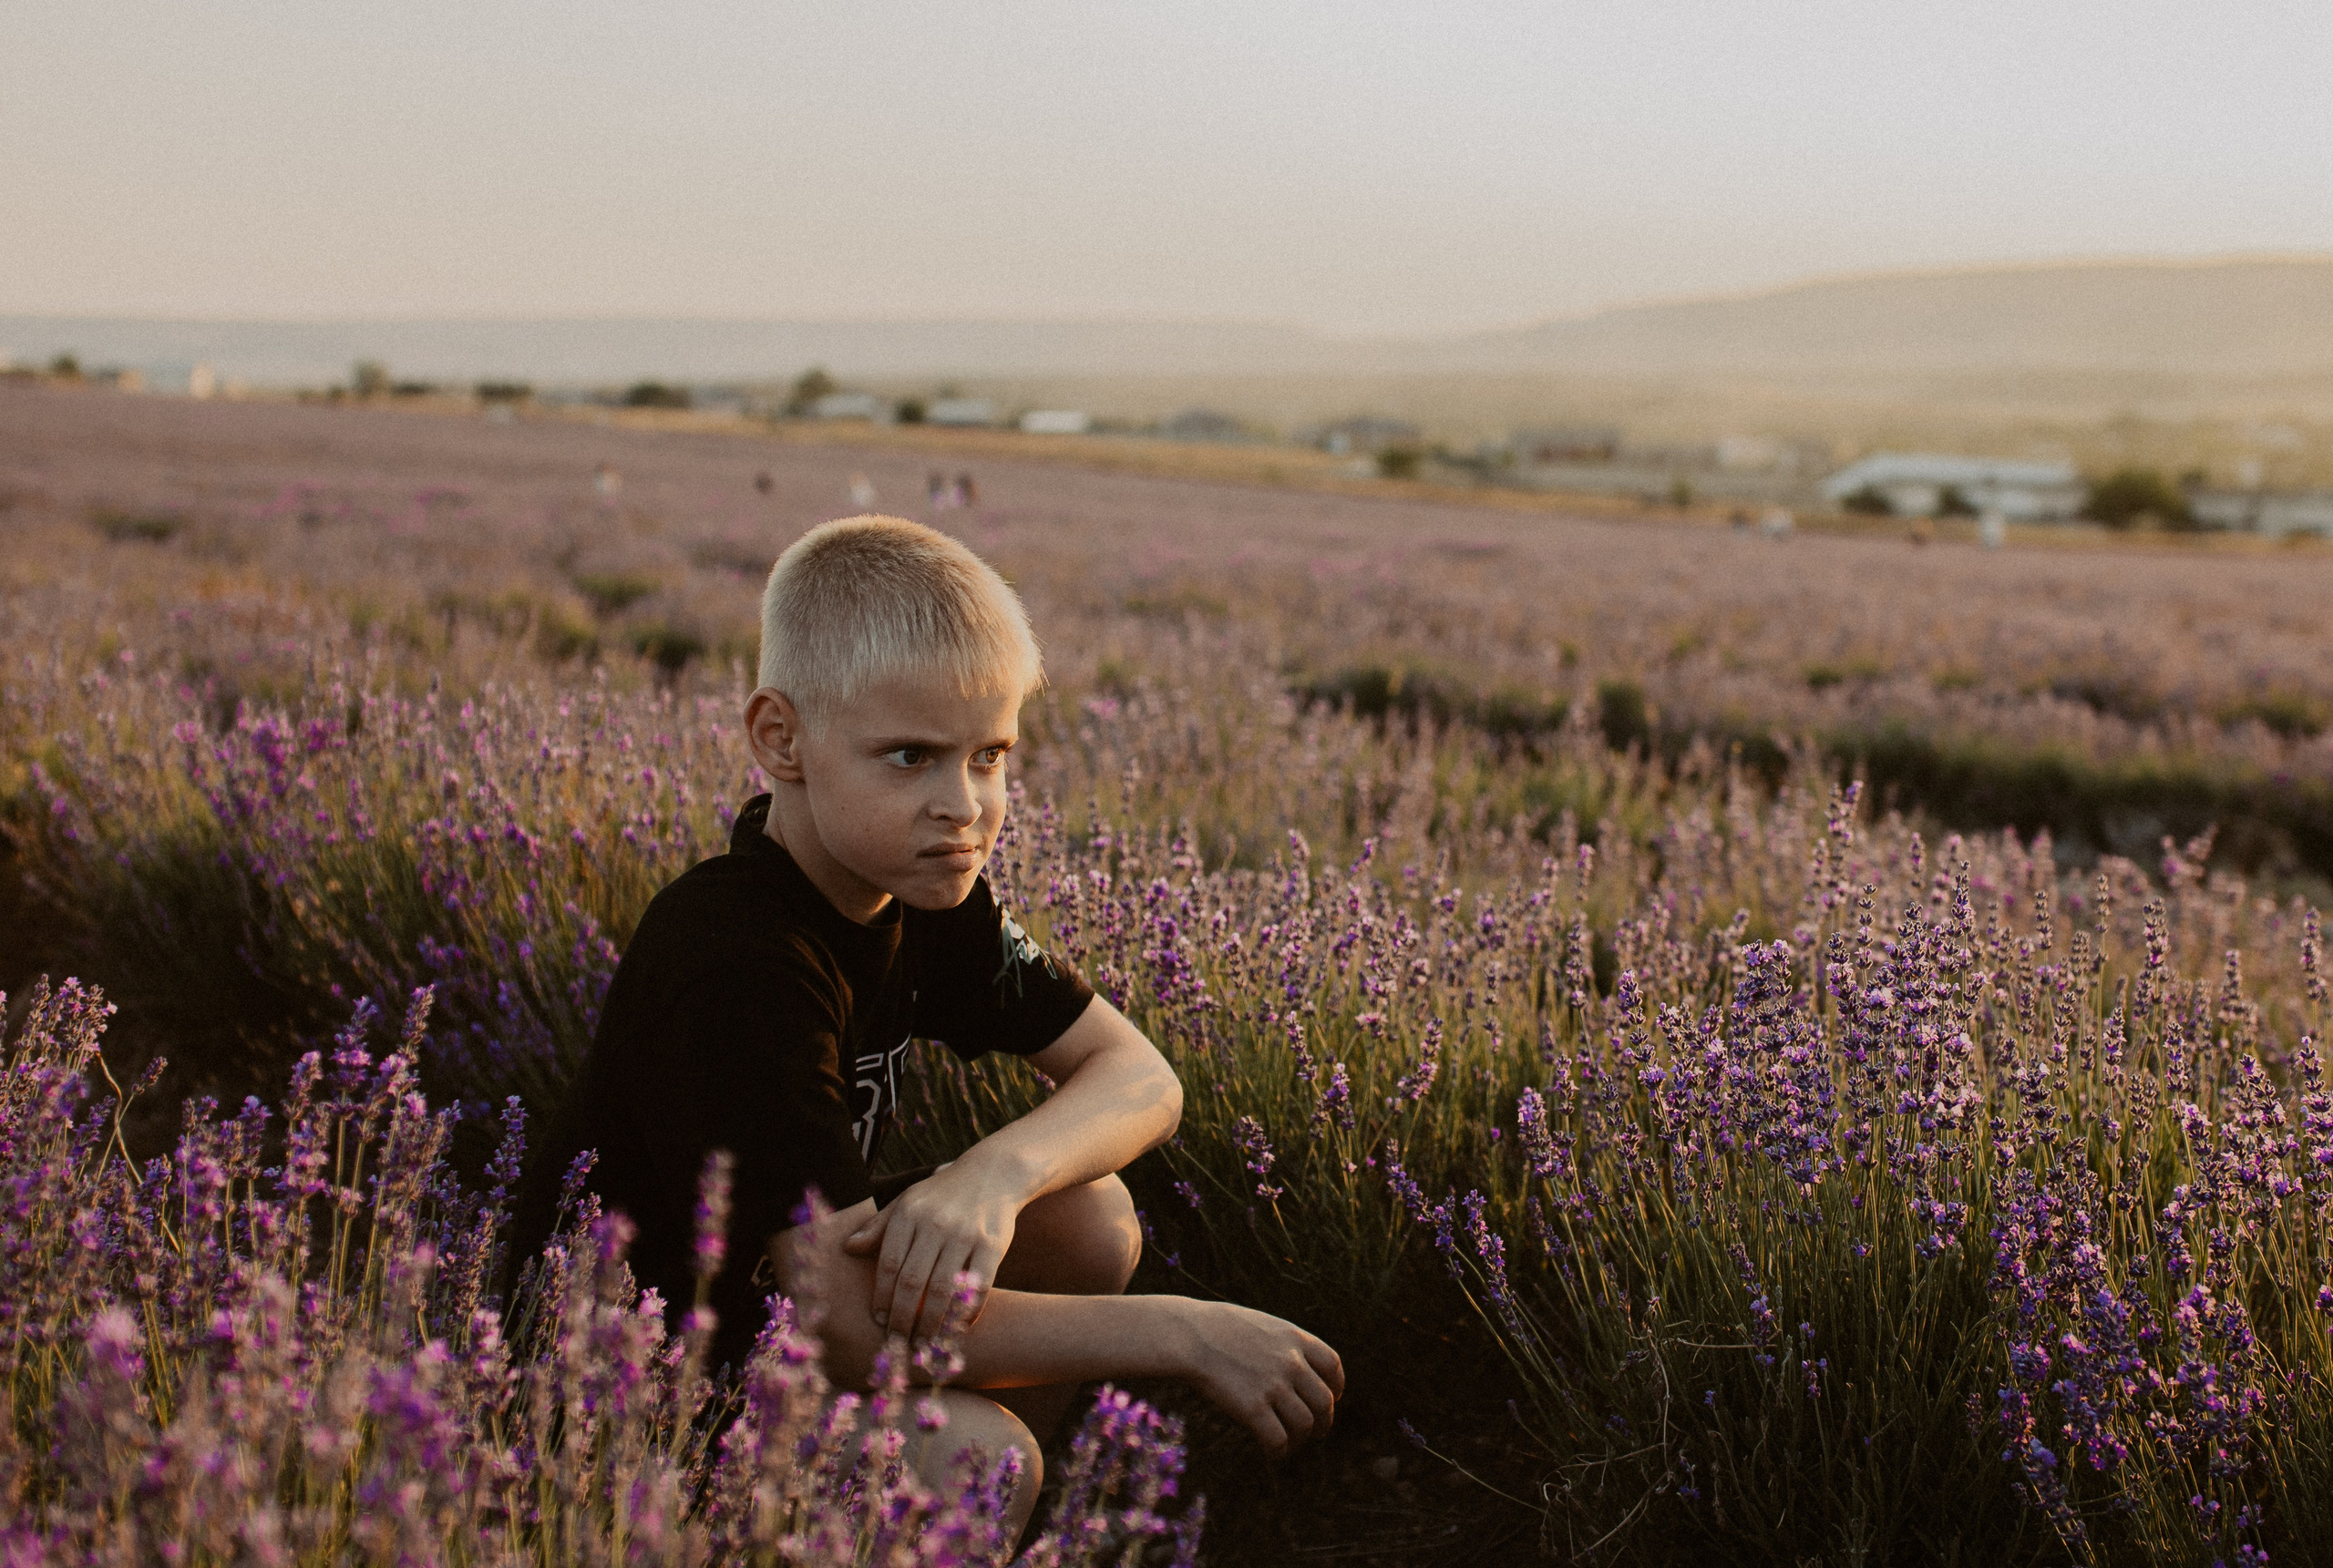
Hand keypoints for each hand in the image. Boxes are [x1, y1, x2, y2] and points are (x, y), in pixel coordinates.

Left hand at [844, 1162, 1025, 1339]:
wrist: (993, 1173)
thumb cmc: (941, 1194)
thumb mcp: (907, 1201)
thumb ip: (878, 1226)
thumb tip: (847, 1248)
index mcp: (909, 1214)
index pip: (888, 1264)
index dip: (881, 1296)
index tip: (878, 1320)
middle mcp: (935, 1224)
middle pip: (912, 1282)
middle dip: (901, 1318)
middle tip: (897, 1343)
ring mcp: (965, 1235)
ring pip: (943, 1289)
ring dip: (930, 1323)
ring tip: (923, 1345)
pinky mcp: (993, 1245)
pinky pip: (978, 1286)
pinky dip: (967, 1312)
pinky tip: (958, 1329)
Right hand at [1175, 1302, 1343, 1456]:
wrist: (1188, 1334)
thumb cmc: (1217, 1327)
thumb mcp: (1261, 1324)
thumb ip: (1283, 1344)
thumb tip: (1296, 1367)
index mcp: (1294, 1338)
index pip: (1333, 1366)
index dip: (1336, 1387)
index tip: (1331, 1398)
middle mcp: (1291, 1362)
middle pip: (1324, 1401)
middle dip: (1324, 1421)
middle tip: (1316, 1431)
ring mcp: (1273, 1386)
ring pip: (1305, 1424)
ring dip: (1301, 1439)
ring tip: (1291, 1443)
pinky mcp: (1253, 1408)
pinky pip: (1278, 1440)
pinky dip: (1279, 1451)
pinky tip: (1272, 1452)